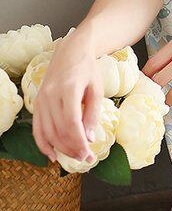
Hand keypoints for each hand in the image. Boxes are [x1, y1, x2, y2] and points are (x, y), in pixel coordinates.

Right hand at [32, 34, 101, 162]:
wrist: (70, 52)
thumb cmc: (87, 69)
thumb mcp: (96, 89)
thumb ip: (92, 114)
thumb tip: (89, 138)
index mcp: (69, 89)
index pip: (71, 123)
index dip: (79, 142)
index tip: (89, 154)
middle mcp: (51, 94)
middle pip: (59, 130)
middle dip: (72, 148)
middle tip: (85, 158)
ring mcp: (41, 99)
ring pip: (47, 132)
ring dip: (60, 148)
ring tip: (74, 156)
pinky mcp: (37, 103)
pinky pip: (37, 128)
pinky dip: (43, 143)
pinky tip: (52, 154)